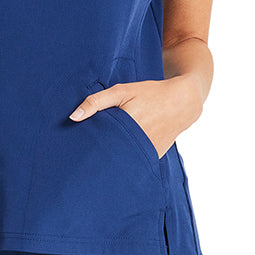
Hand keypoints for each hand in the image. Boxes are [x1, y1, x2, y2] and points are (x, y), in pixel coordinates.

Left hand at [68, 74, 202, 157]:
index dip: (88, 148)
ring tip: (99, 163)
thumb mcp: (122, 91)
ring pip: (123, 161)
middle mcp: (138, 141)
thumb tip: (73, 117)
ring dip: (112, 160)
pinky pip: (136, 161)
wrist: (182, 102)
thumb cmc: (149, 93)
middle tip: (83, 162)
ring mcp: (147, 151)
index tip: (75, 153)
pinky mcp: (154, 156)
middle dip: (97, 158)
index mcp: (127, 124)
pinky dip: (127, 160)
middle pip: (110, 156)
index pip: (100, 143)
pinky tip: (119, 158)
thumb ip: (96, 102)